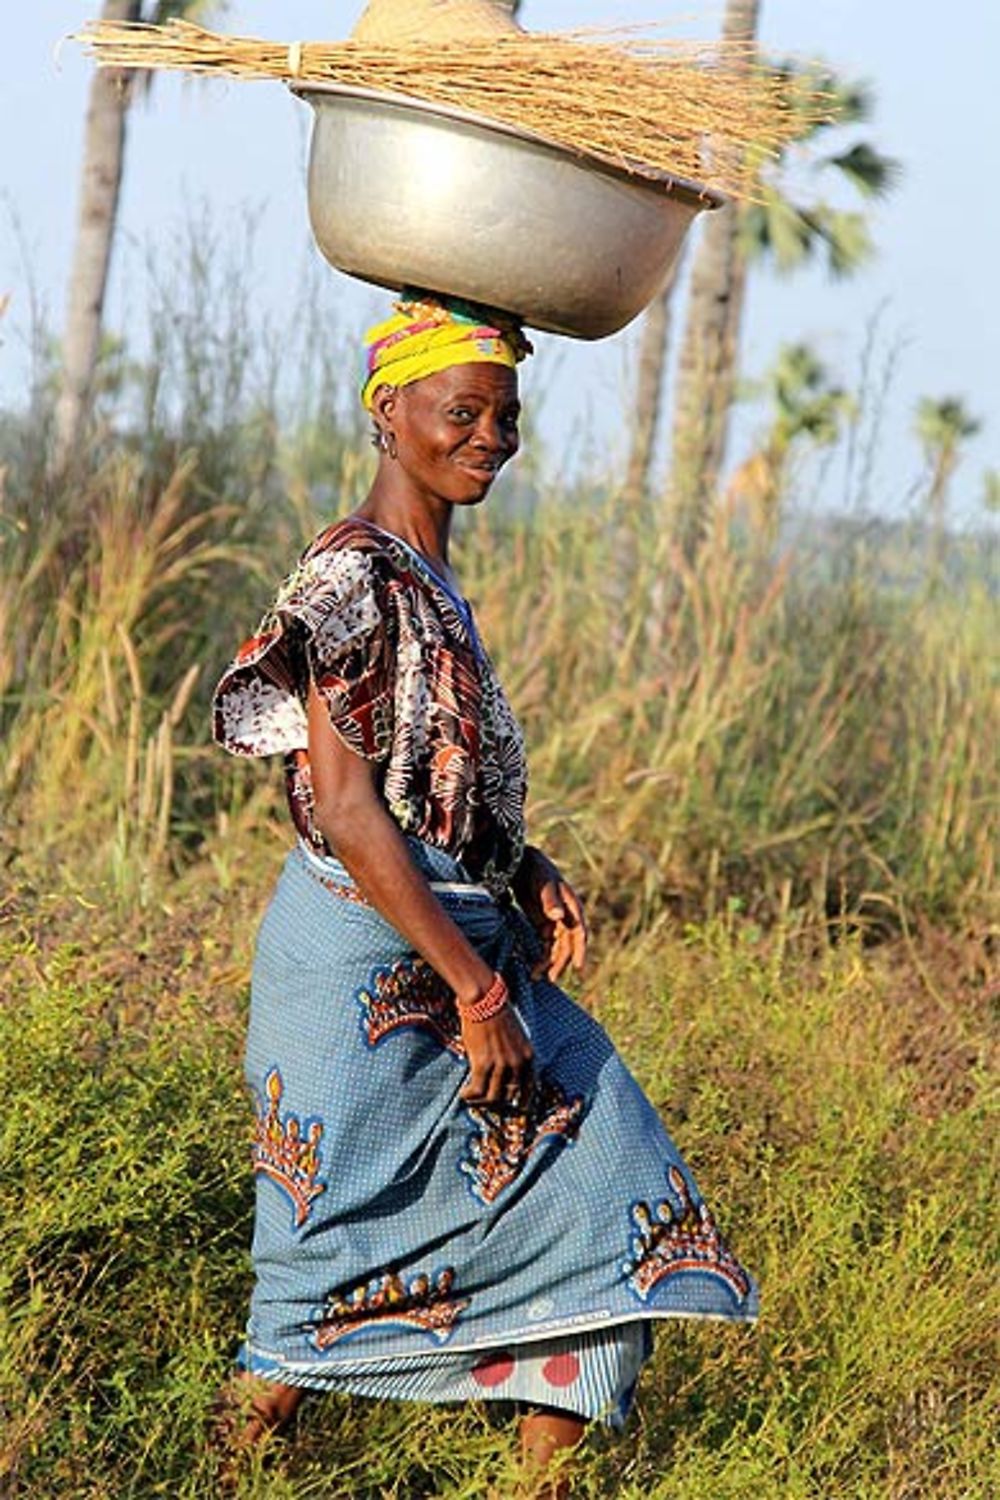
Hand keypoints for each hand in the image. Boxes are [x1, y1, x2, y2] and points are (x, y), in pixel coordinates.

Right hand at [459, 1005, 533, 1107]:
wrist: (485, 1000)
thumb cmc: (497, 1014)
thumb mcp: (515, 1037)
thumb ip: (513, 1056)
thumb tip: (502, 1075)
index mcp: (529, 1056)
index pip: (530, 1088)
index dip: (521, 1101)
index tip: (514, 1107)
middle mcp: (518, 1063)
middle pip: (510, 1096)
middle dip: (498, 1103)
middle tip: (485, 1103)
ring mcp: (501, 1065)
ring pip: (493, 1097)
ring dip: (481, 1102)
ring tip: (472, 1098)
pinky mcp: (483, 1064)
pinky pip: (477, 1090)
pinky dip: (470, 1096)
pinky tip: (464, 1094)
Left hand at [512, 846, 587, 982]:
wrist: (524, 864)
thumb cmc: (538, 871)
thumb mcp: (544, 884)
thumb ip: (551, 900)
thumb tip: (558, 916)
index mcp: (572, 908)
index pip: (579, 932)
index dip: (580, 949)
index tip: (578, 965)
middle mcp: (567, 917)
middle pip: (567, 944)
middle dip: (560, 962)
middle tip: (551, 978)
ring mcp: (555, 922)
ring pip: (556, 948)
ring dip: (549, 962)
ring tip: (537, 977)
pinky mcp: (543, 924)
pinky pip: (546, 945)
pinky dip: (541, 956)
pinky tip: (533, 967)